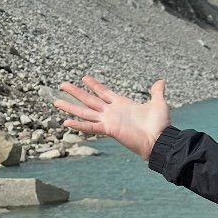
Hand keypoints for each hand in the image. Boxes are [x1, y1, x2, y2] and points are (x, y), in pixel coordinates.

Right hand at [55, 76, 170, 159]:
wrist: (160, 139)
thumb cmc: (160, 124)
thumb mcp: (159, 104)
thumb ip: (157, 92)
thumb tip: (161, 81)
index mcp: (122, 104)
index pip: (104, 92)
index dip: (94, 85)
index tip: (84, 77)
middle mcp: (112, 112)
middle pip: (90, 100)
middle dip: (76, 92)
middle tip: (63, 84)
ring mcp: (109, 121)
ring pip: (85, 112)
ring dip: (71, 107)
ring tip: (56, 101)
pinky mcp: (109, 130)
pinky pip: (90, 127)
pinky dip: (79, 125)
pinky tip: (66, 122)